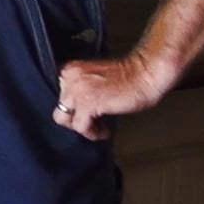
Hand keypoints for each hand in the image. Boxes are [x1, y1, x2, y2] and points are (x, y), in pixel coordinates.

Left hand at [53, 51, 173, 140]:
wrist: (145, 75)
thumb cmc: (129, 77)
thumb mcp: (95, 79)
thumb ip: (81, 88)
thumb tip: (74, 107)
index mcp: (70, 69)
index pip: (58, 94)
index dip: (72, 107)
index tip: (83, 113)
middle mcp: (69, 77)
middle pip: (60, 106)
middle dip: (75, 117)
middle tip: (92, 122)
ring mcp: (76, 90)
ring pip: (64, 118)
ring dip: (82, 126)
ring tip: (97, 127)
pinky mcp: (87, 103)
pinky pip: (80, 127)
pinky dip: (93, 133)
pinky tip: (104, 131)